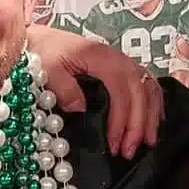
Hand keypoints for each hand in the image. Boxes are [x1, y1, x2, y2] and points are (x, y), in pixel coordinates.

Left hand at [27, 24, 163, 157]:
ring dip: (150, 116)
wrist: (35, 38)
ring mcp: (121, 61)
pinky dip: (153, 104)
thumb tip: (81, 108)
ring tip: (147, 142)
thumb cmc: (41, 52)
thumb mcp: (47, 69)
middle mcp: (117, 57)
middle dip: (138, 124)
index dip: (121, 119)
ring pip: (148, 87)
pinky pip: (146, 84)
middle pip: (140, 91)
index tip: (113, 144)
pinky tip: (153, 121)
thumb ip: (64, 89)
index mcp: (101, 57)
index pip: (121, 91)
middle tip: (129, 151)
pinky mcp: (119, 67)